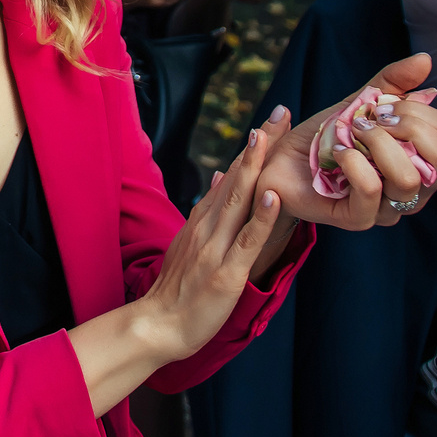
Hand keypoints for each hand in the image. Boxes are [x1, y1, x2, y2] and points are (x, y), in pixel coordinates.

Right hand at [132, 115, 287, 363]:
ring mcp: (216, 248)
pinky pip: (247, 241)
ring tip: (269, 137)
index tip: (270, 122)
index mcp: (202, 221)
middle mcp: (208, 227)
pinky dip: (261, 218)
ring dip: (256, 167)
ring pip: (239, 201)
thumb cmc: (177, 290)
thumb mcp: (188, 244)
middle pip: (236, 177)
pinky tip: (274, 196)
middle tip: (280, 112)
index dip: (251, 149)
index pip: (229, 176)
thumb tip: (217, 178)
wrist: (157, 325)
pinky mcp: (226, 272)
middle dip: (260, 145)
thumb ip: (205, 213)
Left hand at [252, 53, 436, 230]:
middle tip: (373, 120)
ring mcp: (387, 208)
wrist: (279, 161)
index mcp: (418, 162)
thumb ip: (391, 82)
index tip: (383, 107)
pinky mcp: (358, 218)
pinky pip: (371, 191)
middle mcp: (411, 189)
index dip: (420, 114)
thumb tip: (425, 59)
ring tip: (353, 133)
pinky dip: (353, 162)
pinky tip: (338, 152)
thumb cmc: (323, 137)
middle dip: (410, 128)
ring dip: (378, 144)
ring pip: (409, 179)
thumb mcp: (358, 103)